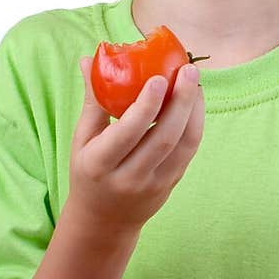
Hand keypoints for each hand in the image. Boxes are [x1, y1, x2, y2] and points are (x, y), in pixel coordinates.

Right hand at [68, 57, 204, 233]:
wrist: (104, 220)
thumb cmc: (90, 170)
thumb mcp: (82, 139)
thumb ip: (93, 100)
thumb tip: (89, 58)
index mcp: (99, 164)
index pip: (127, 133)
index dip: (146, 106)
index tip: (159, 78)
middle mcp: (128, 177)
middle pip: (162, 138)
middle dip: (179, 102)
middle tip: (188, 71)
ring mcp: (153, 184)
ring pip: (182, 146)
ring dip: (194, 111)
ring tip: (196, 82)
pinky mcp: (171, 184)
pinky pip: (188, 152)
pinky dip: (195, 124)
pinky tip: (195, 102)